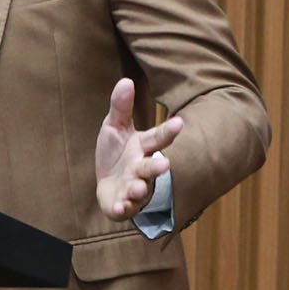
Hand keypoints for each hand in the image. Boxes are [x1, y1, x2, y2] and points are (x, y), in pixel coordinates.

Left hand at [95, 77, 182, 219]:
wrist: (108, 185)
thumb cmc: (116, 153)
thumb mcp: (115, 127)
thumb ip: (121, 107)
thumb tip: (126, 81)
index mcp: (143, 147)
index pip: (158, 137)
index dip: (169, 131)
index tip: (180, 123)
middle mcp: (141, 168)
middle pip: (151, 167)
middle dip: (157, 166)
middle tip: (165, 164)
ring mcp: (134, 187)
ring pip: (140, 188)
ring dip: (139, 188)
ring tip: (138, 187)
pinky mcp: (123, 205)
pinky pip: (125, 208)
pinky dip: (123, 208)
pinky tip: (120, 207)